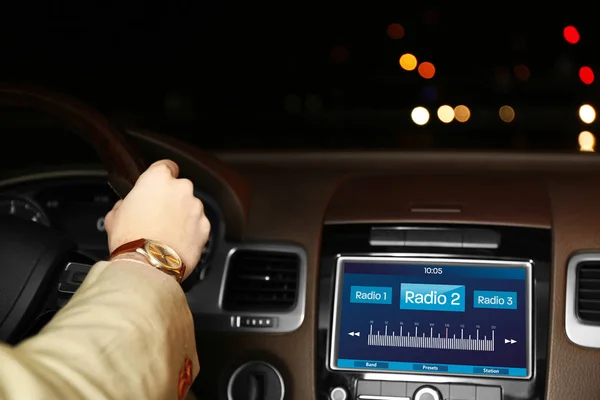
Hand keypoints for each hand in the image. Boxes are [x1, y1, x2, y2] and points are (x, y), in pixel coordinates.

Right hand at [104, 159, 210, 279]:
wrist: (148, 265)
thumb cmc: (130, 239)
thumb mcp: (114, 216)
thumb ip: (125, 204)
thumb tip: (126, 206)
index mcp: (157, 179)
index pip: (166, 166)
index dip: (162, 176)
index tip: (159, 186)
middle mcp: (181, 188)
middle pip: (179, 188)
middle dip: (172, 199)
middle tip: (158, 216)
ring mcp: (196, 207)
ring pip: (191, 207)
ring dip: (182, 216)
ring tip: (167, 233)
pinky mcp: (205, 226)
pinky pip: (199, 224)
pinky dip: (192, 231)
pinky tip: (177, 242)